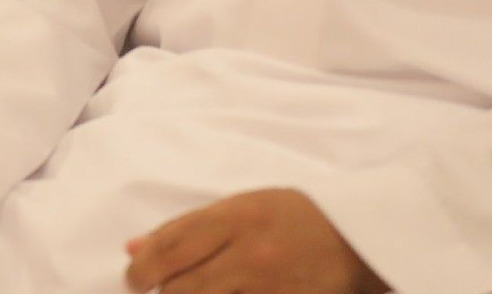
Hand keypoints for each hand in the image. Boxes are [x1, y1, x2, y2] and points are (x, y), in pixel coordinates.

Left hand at [124, 189, 389, 293]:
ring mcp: (269, 287)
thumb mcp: (239, 206)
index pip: (171, 246)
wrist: (357, 237)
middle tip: (153, 289)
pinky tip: (221, 293)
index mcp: (236, 218)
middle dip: (160, 290)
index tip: (133, 277)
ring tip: (188, 290)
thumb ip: (187, 227)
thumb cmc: (292, 216)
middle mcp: (250, 254)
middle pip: (182, 285)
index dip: (142, 267)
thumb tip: (134, 247)